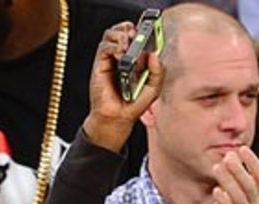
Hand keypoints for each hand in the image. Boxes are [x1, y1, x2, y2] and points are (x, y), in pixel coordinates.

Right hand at [82, 21, 162, 152]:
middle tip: (136, 35)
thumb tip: (155, 55)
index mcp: (134, 60)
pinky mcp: (100, 65)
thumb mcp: (152, 89)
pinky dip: (112, 46)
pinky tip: (120, 54)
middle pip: (121, 31)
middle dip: (128, 29)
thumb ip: (158, 73)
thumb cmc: (132, 105)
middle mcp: (121, 57)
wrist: (118, 119)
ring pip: (110, 35)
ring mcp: (110, 60)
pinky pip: (104, 48)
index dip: (140, 30)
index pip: (135, 37)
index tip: (148, 30)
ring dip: (120, 35)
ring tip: (128, 45)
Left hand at [194, 147, 258, 203]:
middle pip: (250, 186)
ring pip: (241, 198)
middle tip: (227, 156)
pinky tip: (215, 191)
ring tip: (217, 167)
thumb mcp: (239, 196)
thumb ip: (237, 179)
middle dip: (239, 170)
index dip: (253, 162)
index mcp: (258, 196)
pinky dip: (224, 202)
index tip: (242, 149)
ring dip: (229, 182)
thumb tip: (230, 153)